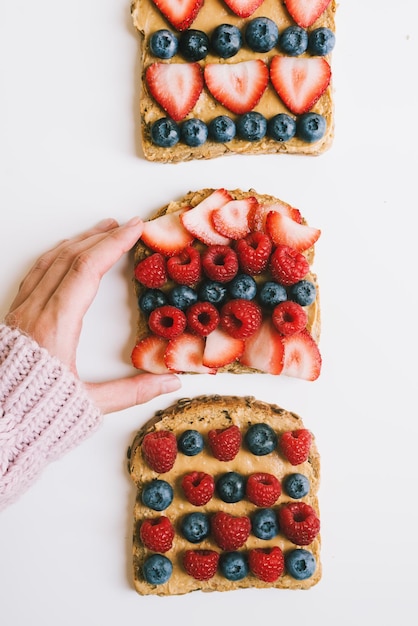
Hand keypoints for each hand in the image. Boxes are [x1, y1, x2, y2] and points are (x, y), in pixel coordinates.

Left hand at [5, 217, 180, 412]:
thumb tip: (171, 382)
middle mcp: (35, 312)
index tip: (134, 228)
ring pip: (49, 260)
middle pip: (69, 257)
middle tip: (126, 224)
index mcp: (55, 327)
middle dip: (100, 236)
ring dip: (78, 240)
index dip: (112, 244)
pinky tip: (67, 252)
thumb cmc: (37, 414)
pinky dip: (57, 254)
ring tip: (101, 230)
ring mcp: (22, 311)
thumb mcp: (90, 405)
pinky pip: (36, 272)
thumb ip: (133, 392)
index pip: (86, 270)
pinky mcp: (16, 316)